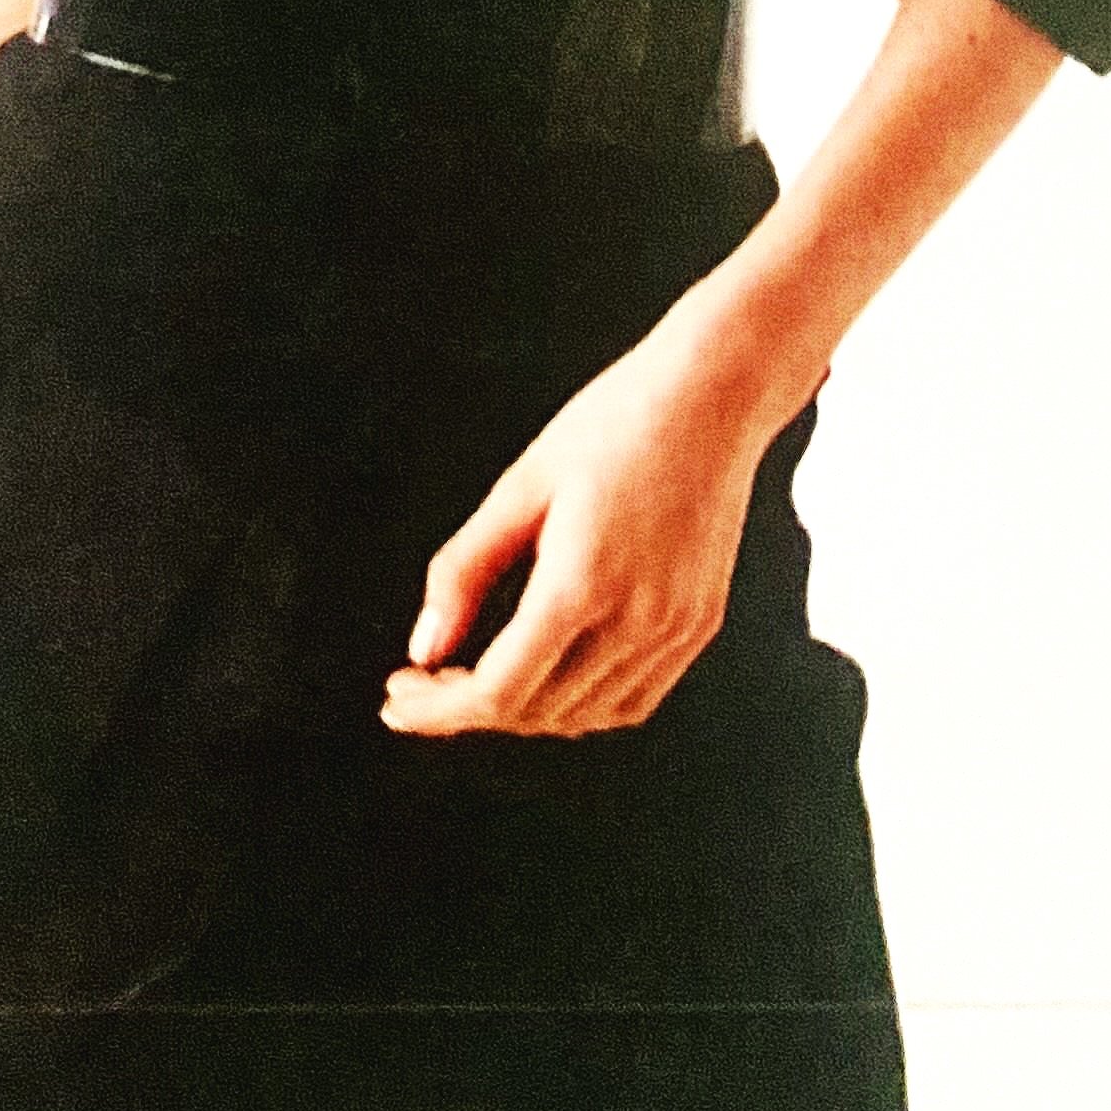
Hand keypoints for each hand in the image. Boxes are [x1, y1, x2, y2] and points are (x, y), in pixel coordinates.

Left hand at [378, 324, 771, 738]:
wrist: (713, 395)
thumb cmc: (613, 423)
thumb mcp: (521, 486)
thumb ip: (465, 571)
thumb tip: (425, 647)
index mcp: (582, 584)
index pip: (499, 690)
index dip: (439, 712)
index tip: (397, 701)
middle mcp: (636, 621)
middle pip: (538, 710)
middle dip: (469, 708)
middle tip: (424, 680)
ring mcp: (676, 629)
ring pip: (585, 715)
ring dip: (525, 710)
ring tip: (476, 677)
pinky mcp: (700, 624)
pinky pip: (633, 698)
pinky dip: (582, 704)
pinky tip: (548, 673)